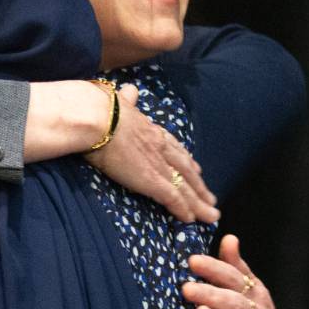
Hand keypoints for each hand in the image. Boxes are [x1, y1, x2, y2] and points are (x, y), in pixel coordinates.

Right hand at [23, 79, 219, 223]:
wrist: (97, 118)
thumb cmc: (101, 109)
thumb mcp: (118, 100)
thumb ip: (126, 99)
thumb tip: (129, 89)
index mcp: (151, 129)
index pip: (174, 147)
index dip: (187, 160)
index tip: (197, 168)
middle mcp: (160, 147)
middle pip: (186, 169)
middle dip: (200, 186)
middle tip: (211, 199)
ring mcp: (157, 164)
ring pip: (185, 186)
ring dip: (199, 203)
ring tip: (212, 215)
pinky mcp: (151, 179)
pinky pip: (172, 197)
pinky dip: (182, 209)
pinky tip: (190, 219)